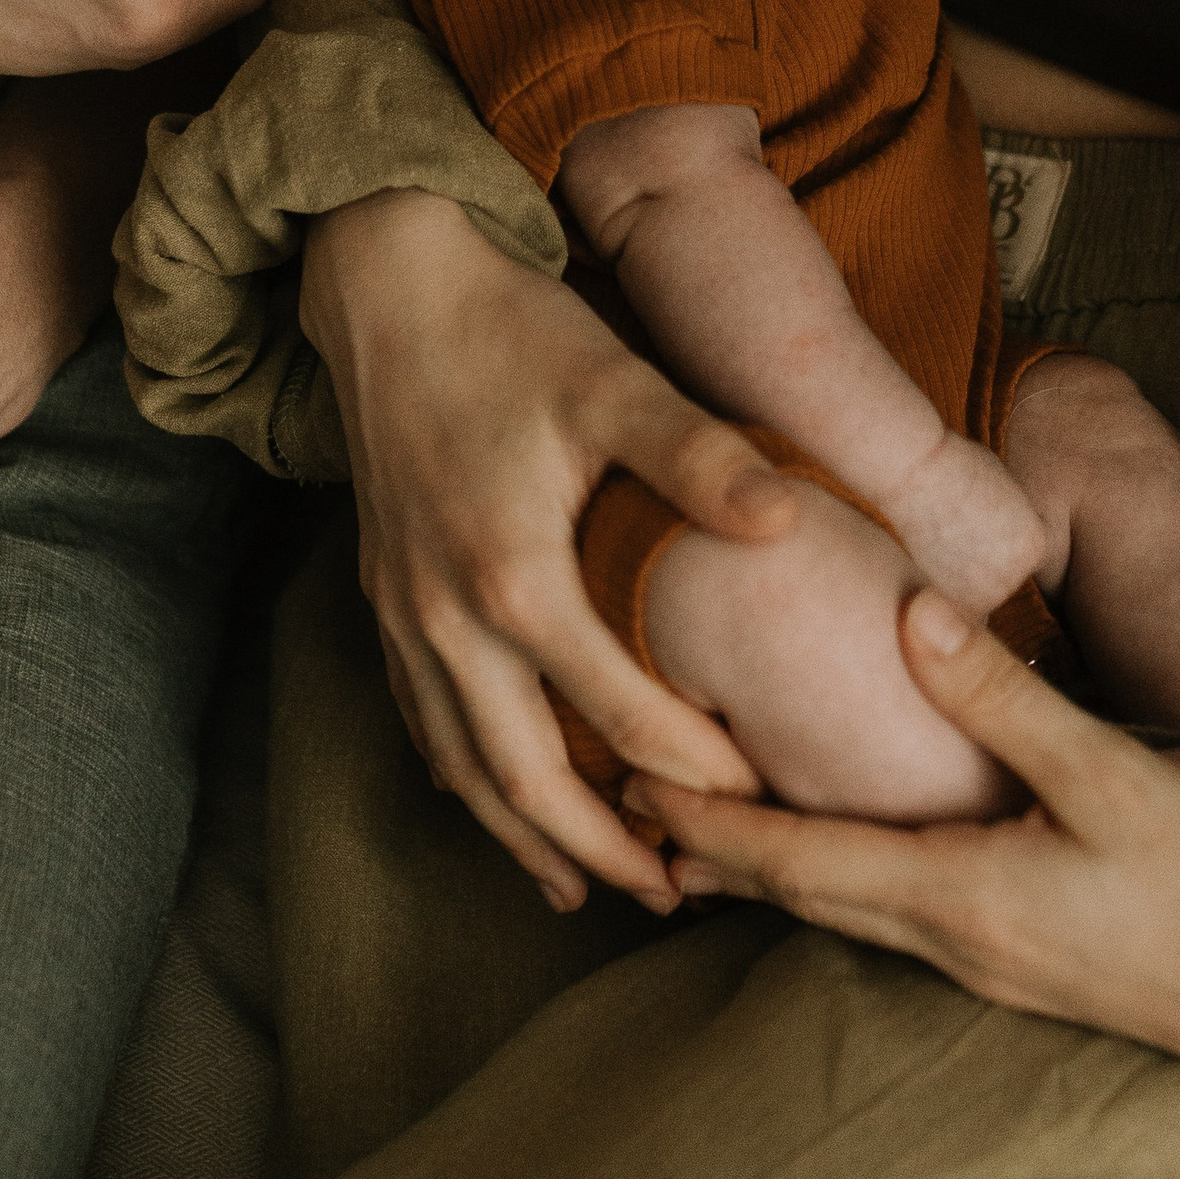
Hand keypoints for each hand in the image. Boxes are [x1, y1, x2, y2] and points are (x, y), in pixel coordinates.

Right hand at [302, 191, 796, 913]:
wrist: (389, 284)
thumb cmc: (512, 331)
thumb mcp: (616, 383)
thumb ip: (700, 460)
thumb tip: (794, 522)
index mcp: (512, 578)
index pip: (617, 715)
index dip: (692, 769)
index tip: (760, 803)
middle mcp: (446, 618)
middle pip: (524, 778)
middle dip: (601, 849)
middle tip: (678, 894)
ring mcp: (405, 615)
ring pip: (462, 767)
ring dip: (525, 837)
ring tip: (592, 887)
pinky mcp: (385, 599)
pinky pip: (423, 723)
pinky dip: (467, 781)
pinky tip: (500, 806)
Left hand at [632, 590, 1179, 1090]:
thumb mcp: (1119, 778)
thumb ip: (1006, 699)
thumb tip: (906, 617)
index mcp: (969, 898)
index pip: (803, 861)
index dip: (711, 826)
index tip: (630, 792)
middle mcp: (973, 947)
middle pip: (816, 898)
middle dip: (725, 859)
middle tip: (638, 818)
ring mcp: (1014, 972)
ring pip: (867, 917)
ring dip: (791, 880)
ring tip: (721, 847)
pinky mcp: (1057, 971)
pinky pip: (923, 928)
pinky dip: (864, 893)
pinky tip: (869, 872)